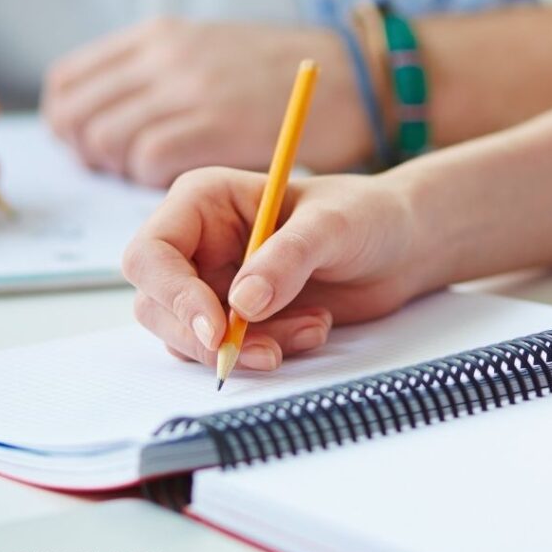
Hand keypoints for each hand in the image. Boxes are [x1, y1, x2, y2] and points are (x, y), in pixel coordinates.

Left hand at [41, 18, 371, 185]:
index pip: (69, 80)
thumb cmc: (284, 77)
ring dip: (119, 171)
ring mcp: (187, 86)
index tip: (86, 144)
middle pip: (75, 113)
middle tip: (116, 172)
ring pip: (104, 138)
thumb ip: (160, 77)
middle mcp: (164, 55)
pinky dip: (154, 180)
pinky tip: (184, 182)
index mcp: (158, 35)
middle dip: (85, 152)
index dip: (69, 121)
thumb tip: (110, 114)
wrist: (353, 79)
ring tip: (152, 178)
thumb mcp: (209, 51)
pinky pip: (147, 160)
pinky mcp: (215, 122)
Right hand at [122, 167, 425, 371]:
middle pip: (158, 304)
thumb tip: (241, 304)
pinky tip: (314, 328)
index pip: (152, 253)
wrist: (399, 246)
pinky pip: (226, 350)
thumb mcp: (332, 226)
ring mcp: (213, 282)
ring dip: (246, 347)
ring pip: (190, 336)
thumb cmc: (365, 215)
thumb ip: (288, 258)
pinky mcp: (235, 317)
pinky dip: (267, 350)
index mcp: (204, 200)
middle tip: (266, 350)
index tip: (218, 329)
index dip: (173, 294)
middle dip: (207, 337)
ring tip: (312, 327)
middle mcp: (198, 241)